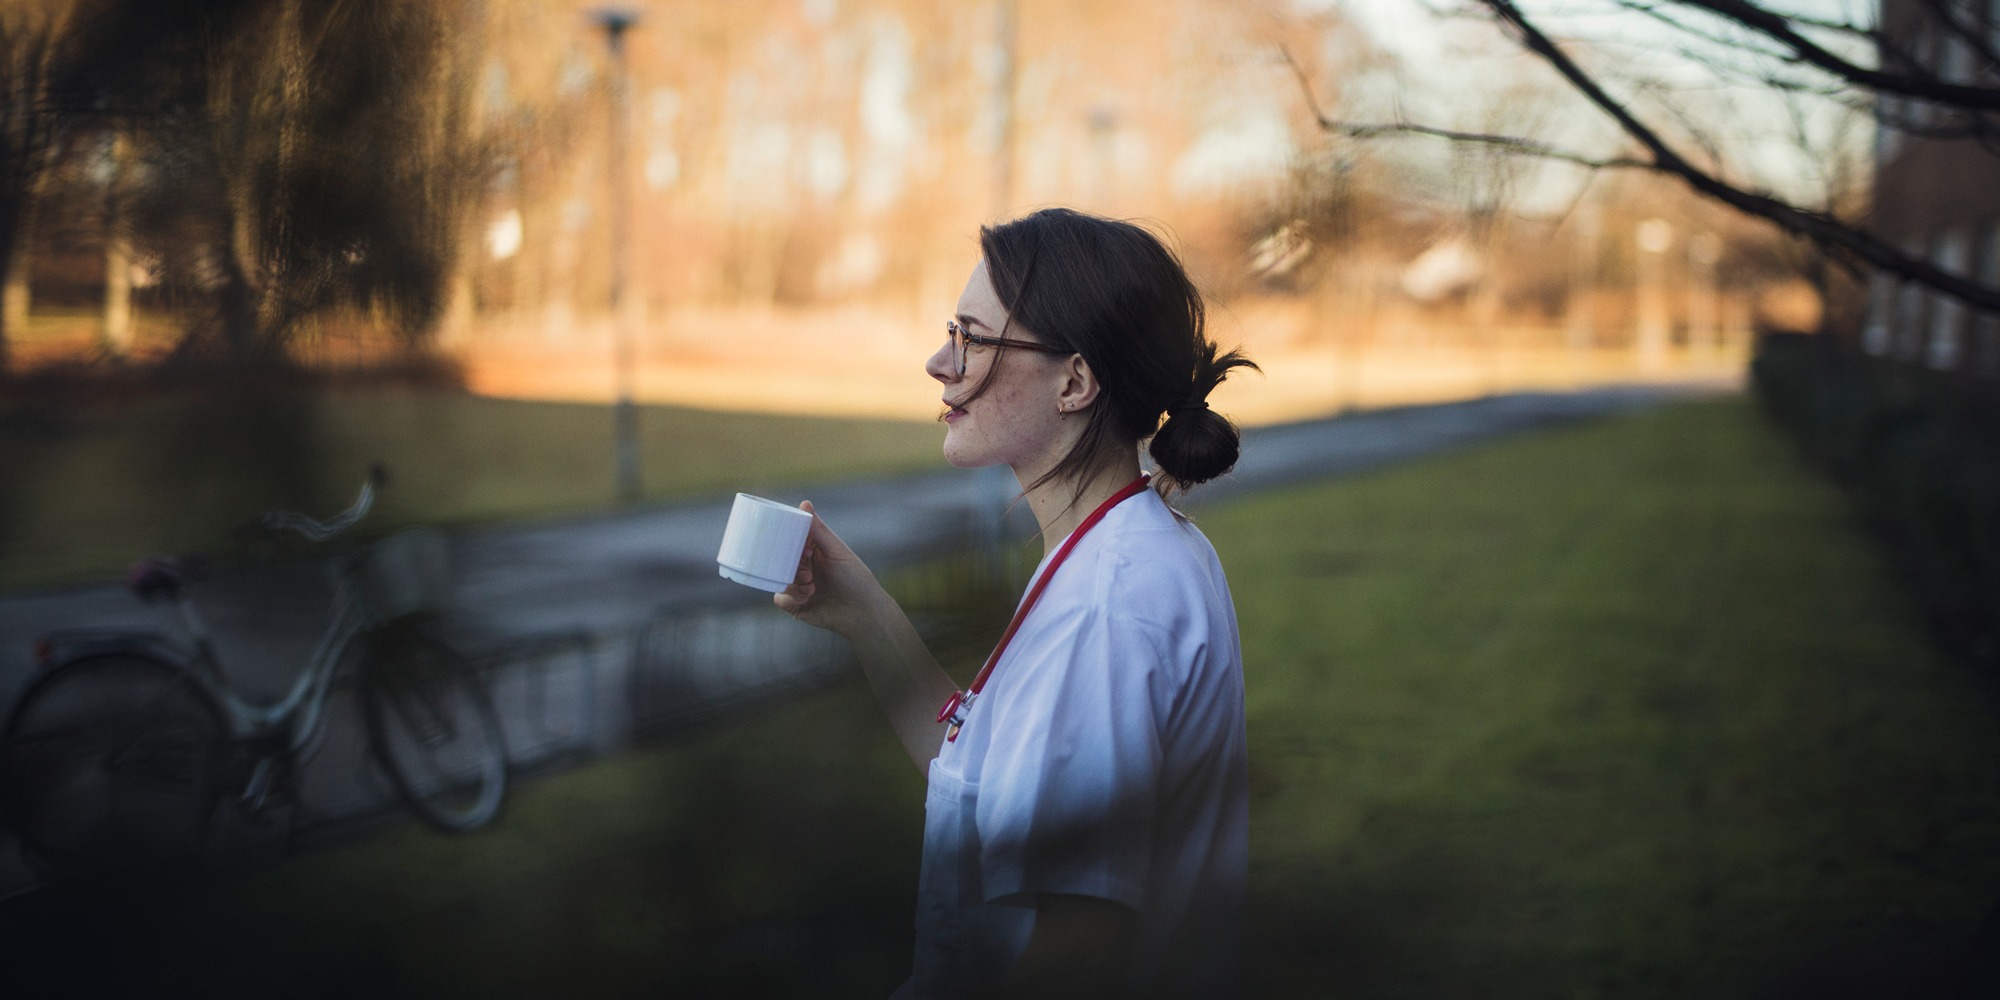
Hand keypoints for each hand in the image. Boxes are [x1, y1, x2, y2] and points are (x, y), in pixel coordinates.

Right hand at [773, 501, 884, 637]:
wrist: (863, 612)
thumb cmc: (855, 578)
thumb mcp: (836, 551)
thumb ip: (818, 530)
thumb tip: (804, 503)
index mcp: (812, 553)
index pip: (791, 542)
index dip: (791, 544)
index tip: (805, 550)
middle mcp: (803, 569)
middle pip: (783, 562)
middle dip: (794, 566)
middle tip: (808, 572)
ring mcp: (798, 588)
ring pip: (780, 580)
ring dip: (793, 583)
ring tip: (810, 587)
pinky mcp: (796, 606)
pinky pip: (780, 600)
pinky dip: (788, 598)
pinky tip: (804, 598)